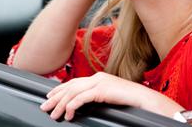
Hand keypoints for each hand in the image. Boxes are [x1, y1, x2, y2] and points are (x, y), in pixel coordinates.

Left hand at [40, 72, 183, 120]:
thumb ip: (96, 96)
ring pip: (73, 92)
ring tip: (55, 114)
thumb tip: (83, 103)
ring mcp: (99, 82)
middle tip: (45, 106)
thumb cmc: (130, 100)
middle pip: (70, 86)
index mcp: (98, 77)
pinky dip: (73, 106)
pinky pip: (82, 98)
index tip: (50, 96)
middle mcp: (96, 77)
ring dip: (61, 104)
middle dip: (56, 97)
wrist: (145, 99)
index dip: (59, 89)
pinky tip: (69, 113)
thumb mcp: (109, 96)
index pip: (74, 82)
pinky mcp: (102, 90)